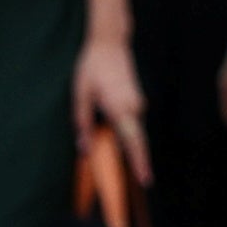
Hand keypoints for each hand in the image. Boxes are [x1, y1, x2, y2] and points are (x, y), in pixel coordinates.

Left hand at [73, 35, 149, 178]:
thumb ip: (82, 123)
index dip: (140, 163)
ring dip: (128, 147)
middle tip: (139, 183)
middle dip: (137, 162)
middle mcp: (135, 108)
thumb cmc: (92, 67)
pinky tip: (115, 135)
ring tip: (122, 157)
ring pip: (134, 132)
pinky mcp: (136, 101)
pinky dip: (127, 134)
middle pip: (137, 141)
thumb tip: (85, 149)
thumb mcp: (80, 94)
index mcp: (121, 108)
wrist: (110, 43)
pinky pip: (133, 124)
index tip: (146, 180)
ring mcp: (138, 104)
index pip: (134, 142)